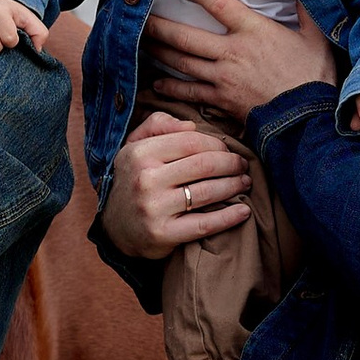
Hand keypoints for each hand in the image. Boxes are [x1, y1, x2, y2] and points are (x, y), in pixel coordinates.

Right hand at [103, 112, 254, 259]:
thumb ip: (158, 125)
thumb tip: (191, 125)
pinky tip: (244, 211)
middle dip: (231, 164)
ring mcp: (154, 208)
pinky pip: (204, 224)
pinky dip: (229, 217)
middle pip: (204, 165)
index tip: (228, 150)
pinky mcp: (163, 234)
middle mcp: (146, 179)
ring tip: (245, 183)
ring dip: (234, 186)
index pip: (191, 141)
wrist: (114, 227)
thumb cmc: (133, 180)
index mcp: (140, 153)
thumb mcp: (135, 146)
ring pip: (208, 192)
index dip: (216, 144)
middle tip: (243, 166)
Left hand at [141, 0, 334, 121]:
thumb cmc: (314, 78)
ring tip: (140, 43)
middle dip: (158, 25)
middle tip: (137, 16)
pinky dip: (171, 88)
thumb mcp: (316, 38)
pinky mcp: (221, 101)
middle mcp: (232, 53)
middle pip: (185, 37)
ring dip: (158, 53)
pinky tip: (157, 84)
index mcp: (253, 31)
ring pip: (182, 63)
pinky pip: (190, 92)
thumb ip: (306, 10)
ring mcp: (223, 79)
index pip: (216, 3)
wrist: (308, 120)